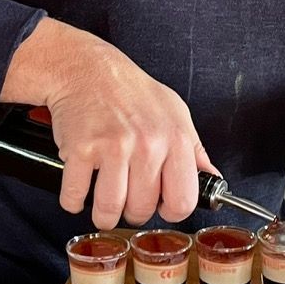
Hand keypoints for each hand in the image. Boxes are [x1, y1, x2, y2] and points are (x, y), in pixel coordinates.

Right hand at [0, 17, 218, 229]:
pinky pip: (75, 196)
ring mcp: (113, 148)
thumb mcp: (175, 113)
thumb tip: (211, 180)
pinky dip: (73, 201)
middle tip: (127, 198)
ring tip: (103, 205)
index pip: (183, 201)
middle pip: (143, 209)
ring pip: (109, 210)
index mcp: (175, 139)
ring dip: (104, 215)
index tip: (161, 205)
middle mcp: (147, 144)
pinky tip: (80, 189)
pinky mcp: (81, 149)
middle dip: (133, 211)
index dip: (170, 210)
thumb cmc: (131, 91)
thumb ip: (194, 150)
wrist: (87, 68)